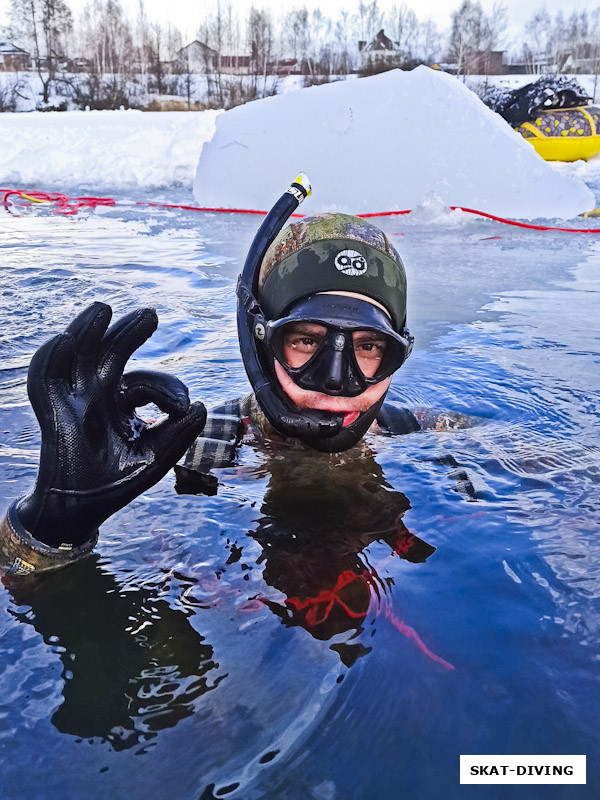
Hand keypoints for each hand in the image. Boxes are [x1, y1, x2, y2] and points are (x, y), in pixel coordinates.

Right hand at [17, 303, 206, 547]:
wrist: (86, 509)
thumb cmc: (118, 482)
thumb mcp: (156, 457)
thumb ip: (180, 435)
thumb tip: (202, 406)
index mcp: (123, 403)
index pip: (143, 381)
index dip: (166, 387)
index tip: (182, 405)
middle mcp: (97, 395)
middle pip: (109, 353)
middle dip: (128, 333)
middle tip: (150, 315)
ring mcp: (74, 399)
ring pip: (77, 355)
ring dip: (87, 331)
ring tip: (103, 308)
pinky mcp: (54, 411)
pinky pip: (45, 378)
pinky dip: (51, 358)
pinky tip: (64, 339)